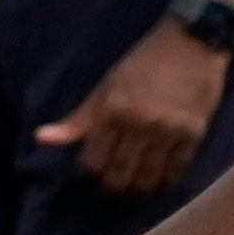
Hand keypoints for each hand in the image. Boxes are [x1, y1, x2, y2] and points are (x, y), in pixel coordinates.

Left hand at [35, 19, 229, 200]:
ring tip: (133, 193)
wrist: (191, 41)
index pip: (92, 162)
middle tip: (110, 193)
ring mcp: (168, 130)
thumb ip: (77, 119)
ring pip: (148, 179)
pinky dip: (165, 183)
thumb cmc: (143, 63)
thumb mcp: (105, 87)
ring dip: (138, 192)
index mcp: (113, 112)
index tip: (89, 179)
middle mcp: (139, 124)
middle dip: (111, 190)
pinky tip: (158, 184)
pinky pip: (177, 170)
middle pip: (119, 176)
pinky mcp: (194, 133)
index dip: (87, 177)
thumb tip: (40, 139)